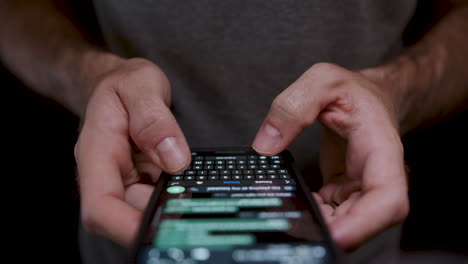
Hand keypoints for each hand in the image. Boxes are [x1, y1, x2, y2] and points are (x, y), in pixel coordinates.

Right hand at [74, 58, 190, 246]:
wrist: (117, 82)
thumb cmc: (123, 82)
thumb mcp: (140, 85)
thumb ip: (154, 119)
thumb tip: (175, 159)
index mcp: (97, 154)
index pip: (100, 206)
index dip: (124, 228)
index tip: (156, 232)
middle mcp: (108, 175)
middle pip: (128, 216)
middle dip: (161, 220)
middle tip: (199, 212)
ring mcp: (126, 180)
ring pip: (147, 210)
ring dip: (174, 209)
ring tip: (203, 198)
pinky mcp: (142, 179)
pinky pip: (160, 196)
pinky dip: (178, 196)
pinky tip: (197, 187)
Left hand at [252, 63, 408, 250]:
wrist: (370, 98)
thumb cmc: (354, 91)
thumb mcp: (322, 81)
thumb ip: (292, 107)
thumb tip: (265, 145)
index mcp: (381, 150)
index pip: (387, 198)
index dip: (364, 224)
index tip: (335, 236)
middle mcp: (377, 176)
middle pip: (365, 221)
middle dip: (332, 232)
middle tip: (294, 228)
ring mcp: (361, 188)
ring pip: (347, 223)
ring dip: (319, 226)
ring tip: (288, 215)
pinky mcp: (345, 192)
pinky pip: (331, 214)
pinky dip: (312, 215)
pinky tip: (292, 205)